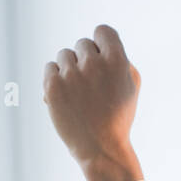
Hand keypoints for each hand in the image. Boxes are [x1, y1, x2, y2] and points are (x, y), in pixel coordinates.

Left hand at [43, 25, 143, 180]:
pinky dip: (55, 80)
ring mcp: (72, 75)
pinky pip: (50, 68)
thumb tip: (99, 44)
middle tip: (91, 86)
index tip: (101, 61)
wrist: (101, 149)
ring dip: (69, 70)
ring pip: (64, 55)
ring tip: (78, 94)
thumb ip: (120, 58)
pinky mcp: (53, 86)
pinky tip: (65, 96)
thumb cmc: (118, 117)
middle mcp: (94, 64)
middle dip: (85, 61)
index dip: (101, 45)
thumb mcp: (131, 85)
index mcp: (117, 60)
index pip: (103, 31)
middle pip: (82, 44)